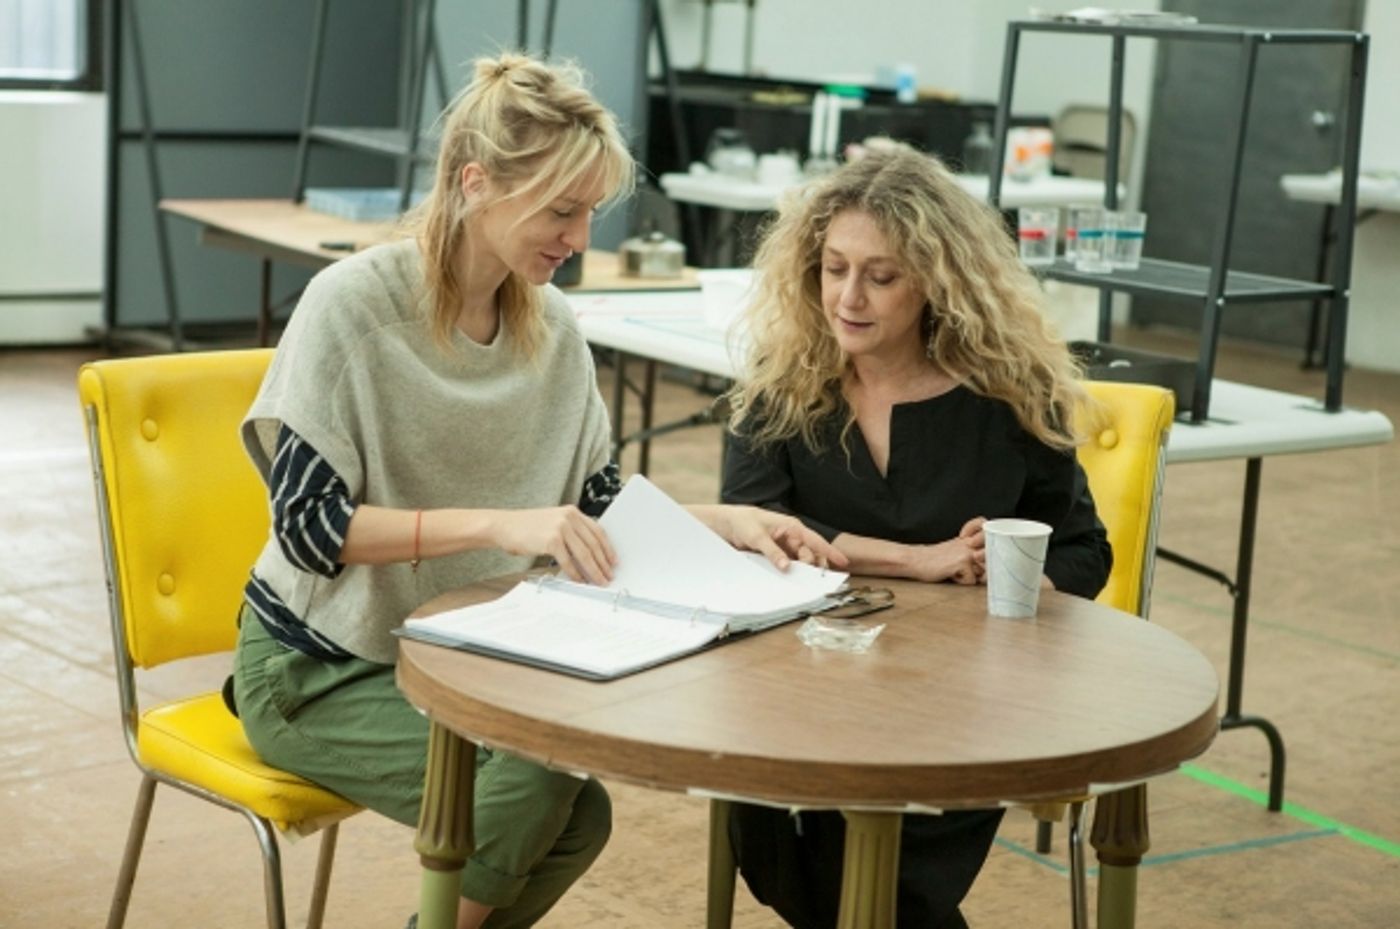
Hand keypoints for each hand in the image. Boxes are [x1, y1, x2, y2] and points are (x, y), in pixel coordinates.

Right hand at [491, 506, 616, 584]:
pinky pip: (569, 562)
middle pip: (593, 544)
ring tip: (599, 582)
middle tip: (609, 576)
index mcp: (572, 512)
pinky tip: (580, 582)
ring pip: (584, 554)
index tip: (614, 561)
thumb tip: (589, 556)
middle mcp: (569, 517)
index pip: (597, 531)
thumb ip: (572, 533)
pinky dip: (576, 574)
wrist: (504, 526)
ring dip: (594, 571)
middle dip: (603, 563)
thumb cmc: (527, 528)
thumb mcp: (553, 522)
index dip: (608, 548)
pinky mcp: (551, 541)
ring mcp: (560, 528)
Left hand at [693, 505, 849, 571]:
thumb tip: (786, 566)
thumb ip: (772, 551)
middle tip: (811, 579)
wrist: (725, 525)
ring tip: (802, 582)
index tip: (842, 562)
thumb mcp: (756, 536)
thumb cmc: (742, 522)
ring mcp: (784, 549)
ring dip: (802, 572)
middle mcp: (791, 538)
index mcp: (791, 527)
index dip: (830, 551)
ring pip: (801, 563)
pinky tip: (790, 581)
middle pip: (810, 556)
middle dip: (813, 566)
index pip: (815, 540)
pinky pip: (788, 567)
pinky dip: (791, 574)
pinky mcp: (776, 557)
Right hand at [907, 518, 986, 585]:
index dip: (987, 544)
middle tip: (964, 565)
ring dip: (971, 576)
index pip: (987, 530)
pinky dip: (961, 581)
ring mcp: (967, 552)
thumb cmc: (935, 560)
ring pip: (984, 572)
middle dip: (984, 567)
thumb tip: (991, 572)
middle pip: (992, 556)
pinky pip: (972, 581)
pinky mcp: (962, 562)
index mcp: (968, 538)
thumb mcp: (956, 552)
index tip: (973, 551)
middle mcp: (969, 542)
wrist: (916, 560)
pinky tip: (951, 574)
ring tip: (957, 570)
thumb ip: (975, 557)